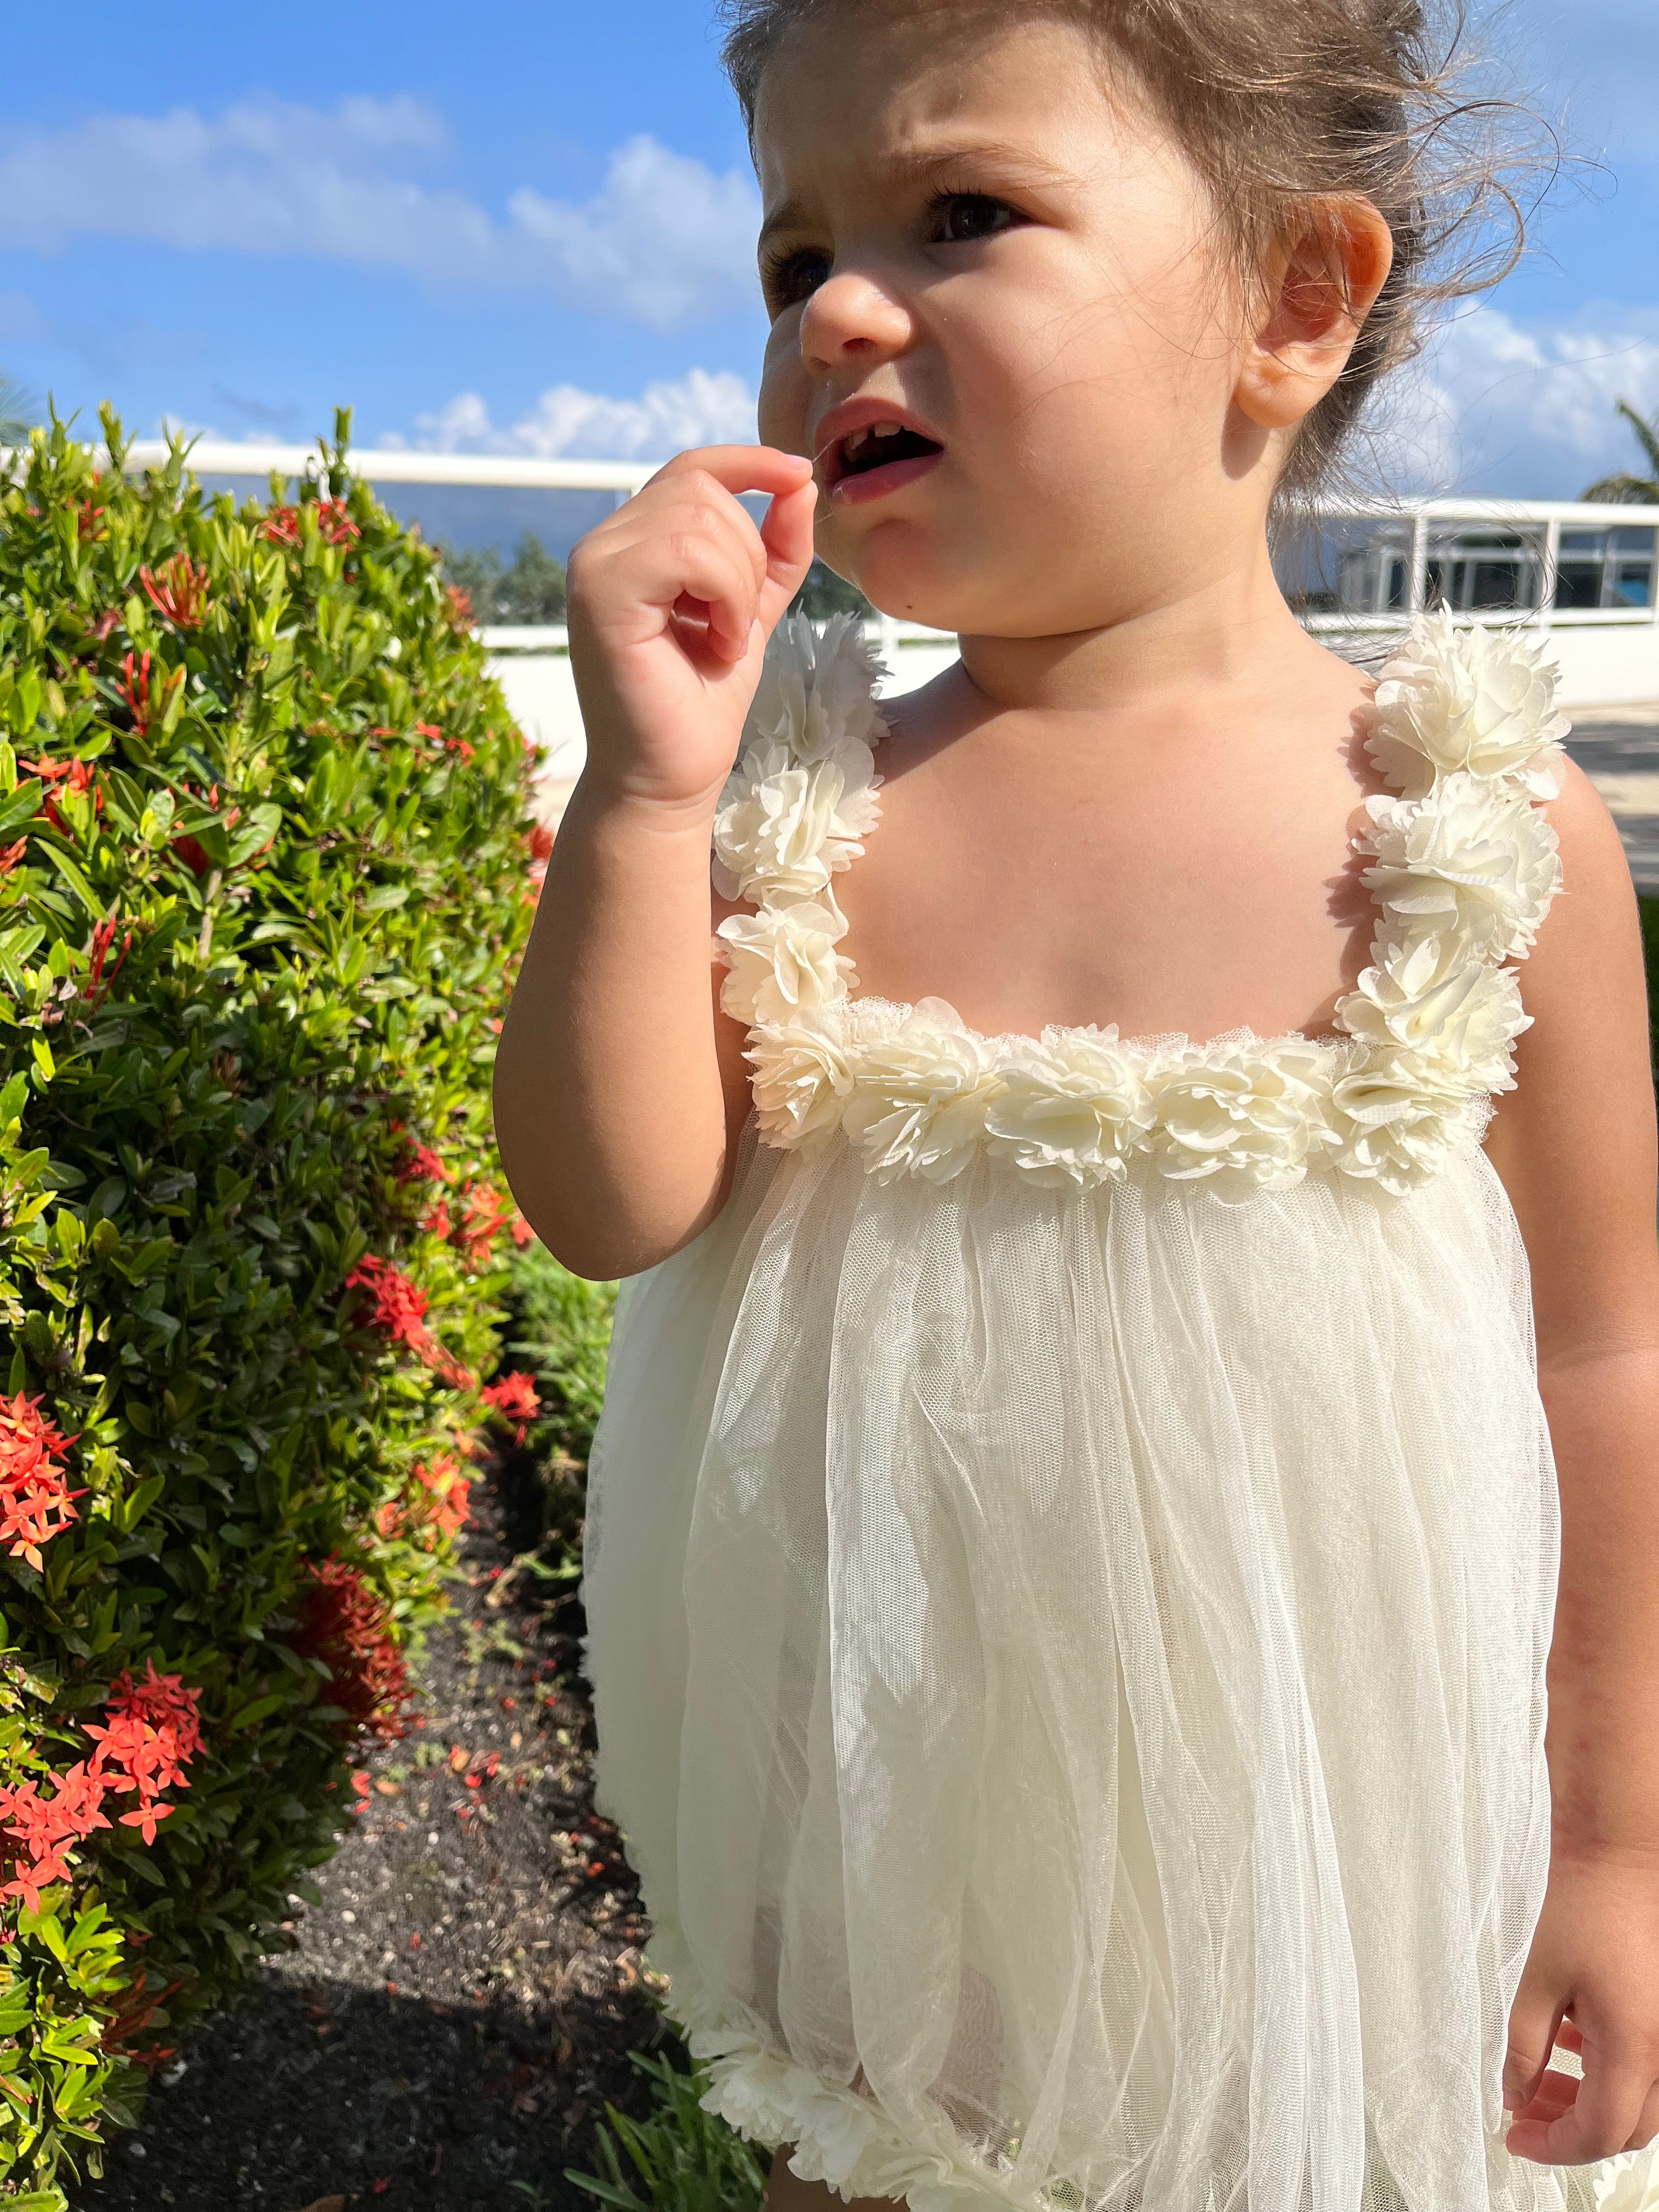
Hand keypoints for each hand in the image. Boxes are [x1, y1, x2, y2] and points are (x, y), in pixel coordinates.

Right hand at [564, 444, 816, 811]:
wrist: (670, 778)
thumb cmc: (702, 703)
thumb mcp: (753, 611)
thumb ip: (775, 549)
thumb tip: (799, 481)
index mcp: (635, 542)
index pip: (692, 468)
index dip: (749, 462)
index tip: (801, 476)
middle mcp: (604, 543)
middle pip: (703, 492)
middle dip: (749, 557)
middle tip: (740, 627)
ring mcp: (595, 563)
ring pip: (700, 519)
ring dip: (740, 585)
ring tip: (726, 641)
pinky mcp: (599, 591)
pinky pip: (687, 552)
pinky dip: (725, 597)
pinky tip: (717, 645)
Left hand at [1503, 1841, 1658, 2161]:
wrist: (1622, 1863)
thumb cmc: (1586, 1910)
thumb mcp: (1537, 1983)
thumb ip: (1523, 2048)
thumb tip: (1514, 2095)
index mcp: (1634, 2049)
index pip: (1598, 2133)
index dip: (1553, 2146)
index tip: (1516, 2138)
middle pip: (1622, 2129)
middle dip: (1569, 2130)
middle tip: (1523, 2114)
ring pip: (1636, 2105)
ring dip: (1588, 2104)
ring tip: (1538, 2084)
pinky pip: (1646, 2072)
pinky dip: (1608, 2076)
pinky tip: (1569, 2046)